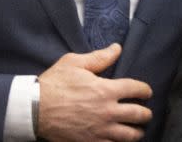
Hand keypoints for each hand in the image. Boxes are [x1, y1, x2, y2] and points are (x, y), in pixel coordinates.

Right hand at [37, 43, 152, 141]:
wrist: (35, 108)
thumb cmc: (54, 84)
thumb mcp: (74, 63)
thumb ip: (99, 57)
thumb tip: (117, 48)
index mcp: (106, 90)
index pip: (136, 89)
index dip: (145, 90)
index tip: (146, 92)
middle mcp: (108, 112)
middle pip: (139, 114)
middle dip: (146, 113)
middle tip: (145, 112)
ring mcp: (101, 130)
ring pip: (130, 135)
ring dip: (137, 132)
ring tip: (137, 130)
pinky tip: (119, 140)